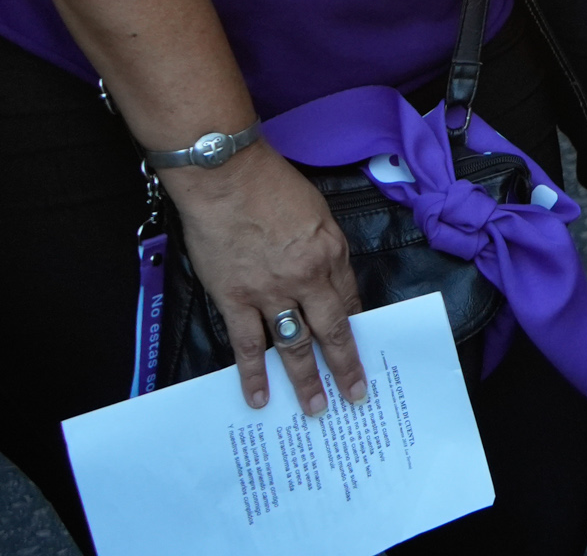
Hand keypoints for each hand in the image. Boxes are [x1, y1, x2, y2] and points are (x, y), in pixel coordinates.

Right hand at [158, 145, 367, 413]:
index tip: (361, 348)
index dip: (354, 326)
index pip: (348, 299)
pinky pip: (247, 345)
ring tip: (316, 408)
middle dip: (344, 366)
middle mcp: (306, 278)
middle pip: (330, 330)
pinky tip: (259, 397)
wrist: (226, 178)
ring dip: (305, 379)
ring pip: (293, 345)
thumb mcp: (317, 213)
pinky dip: (253, 374)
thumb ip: (324, 249)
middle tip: (355, 395)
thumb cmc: (272, 186)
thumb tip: (328, 280)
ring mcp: (269, 293)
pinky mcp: (234, 299)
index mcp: (330, 254)